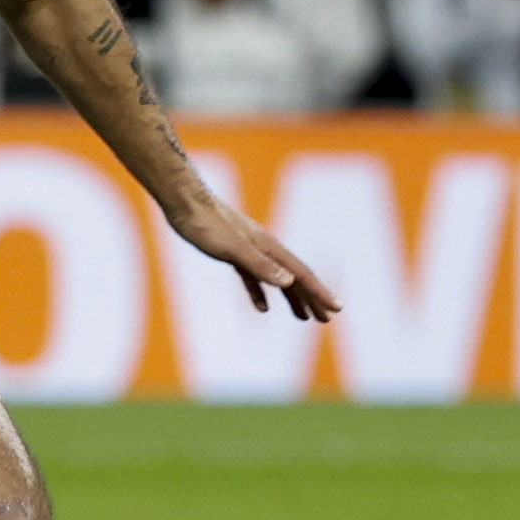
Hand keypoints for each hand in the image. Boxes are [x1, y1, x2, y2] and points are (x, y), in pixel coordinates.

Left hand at [166, 191, 339, 322]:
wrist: (183, 200)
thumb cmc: (205, 223)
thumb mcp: (233, 248)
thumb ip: (260, 265)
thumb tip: (289, 282)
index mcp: (269, 247)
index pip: (301, 274)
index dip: (319, 292)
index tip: (336, 309)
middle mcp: (264, 248)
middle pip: (294, 277)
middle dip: (312, 298)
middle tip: (327, 319)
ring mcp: (248, 249)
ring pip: (277, 278)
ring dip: (292, 297)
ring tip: (303, 317)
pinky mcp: (231, 252)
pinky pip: (253, 277)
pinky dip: (260, 293)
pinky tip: (263, 307)